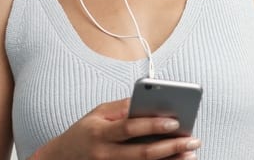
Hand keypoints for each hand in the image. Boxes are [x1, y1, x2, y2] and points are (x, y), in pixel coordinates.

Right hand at [35, 98, 201, 159]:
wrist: (60, 159)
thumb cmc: (83, 132)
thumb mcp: (97, 114)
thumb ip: (121, 108)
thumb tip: (148, 100)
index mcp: (100, 133)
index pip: (129, 128)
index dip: (152, 125)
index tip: (175, 121)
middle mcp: (106, 154)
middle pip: (142, 153)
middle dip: (171, 146)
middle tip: (193, 140)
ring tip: (190, 153)